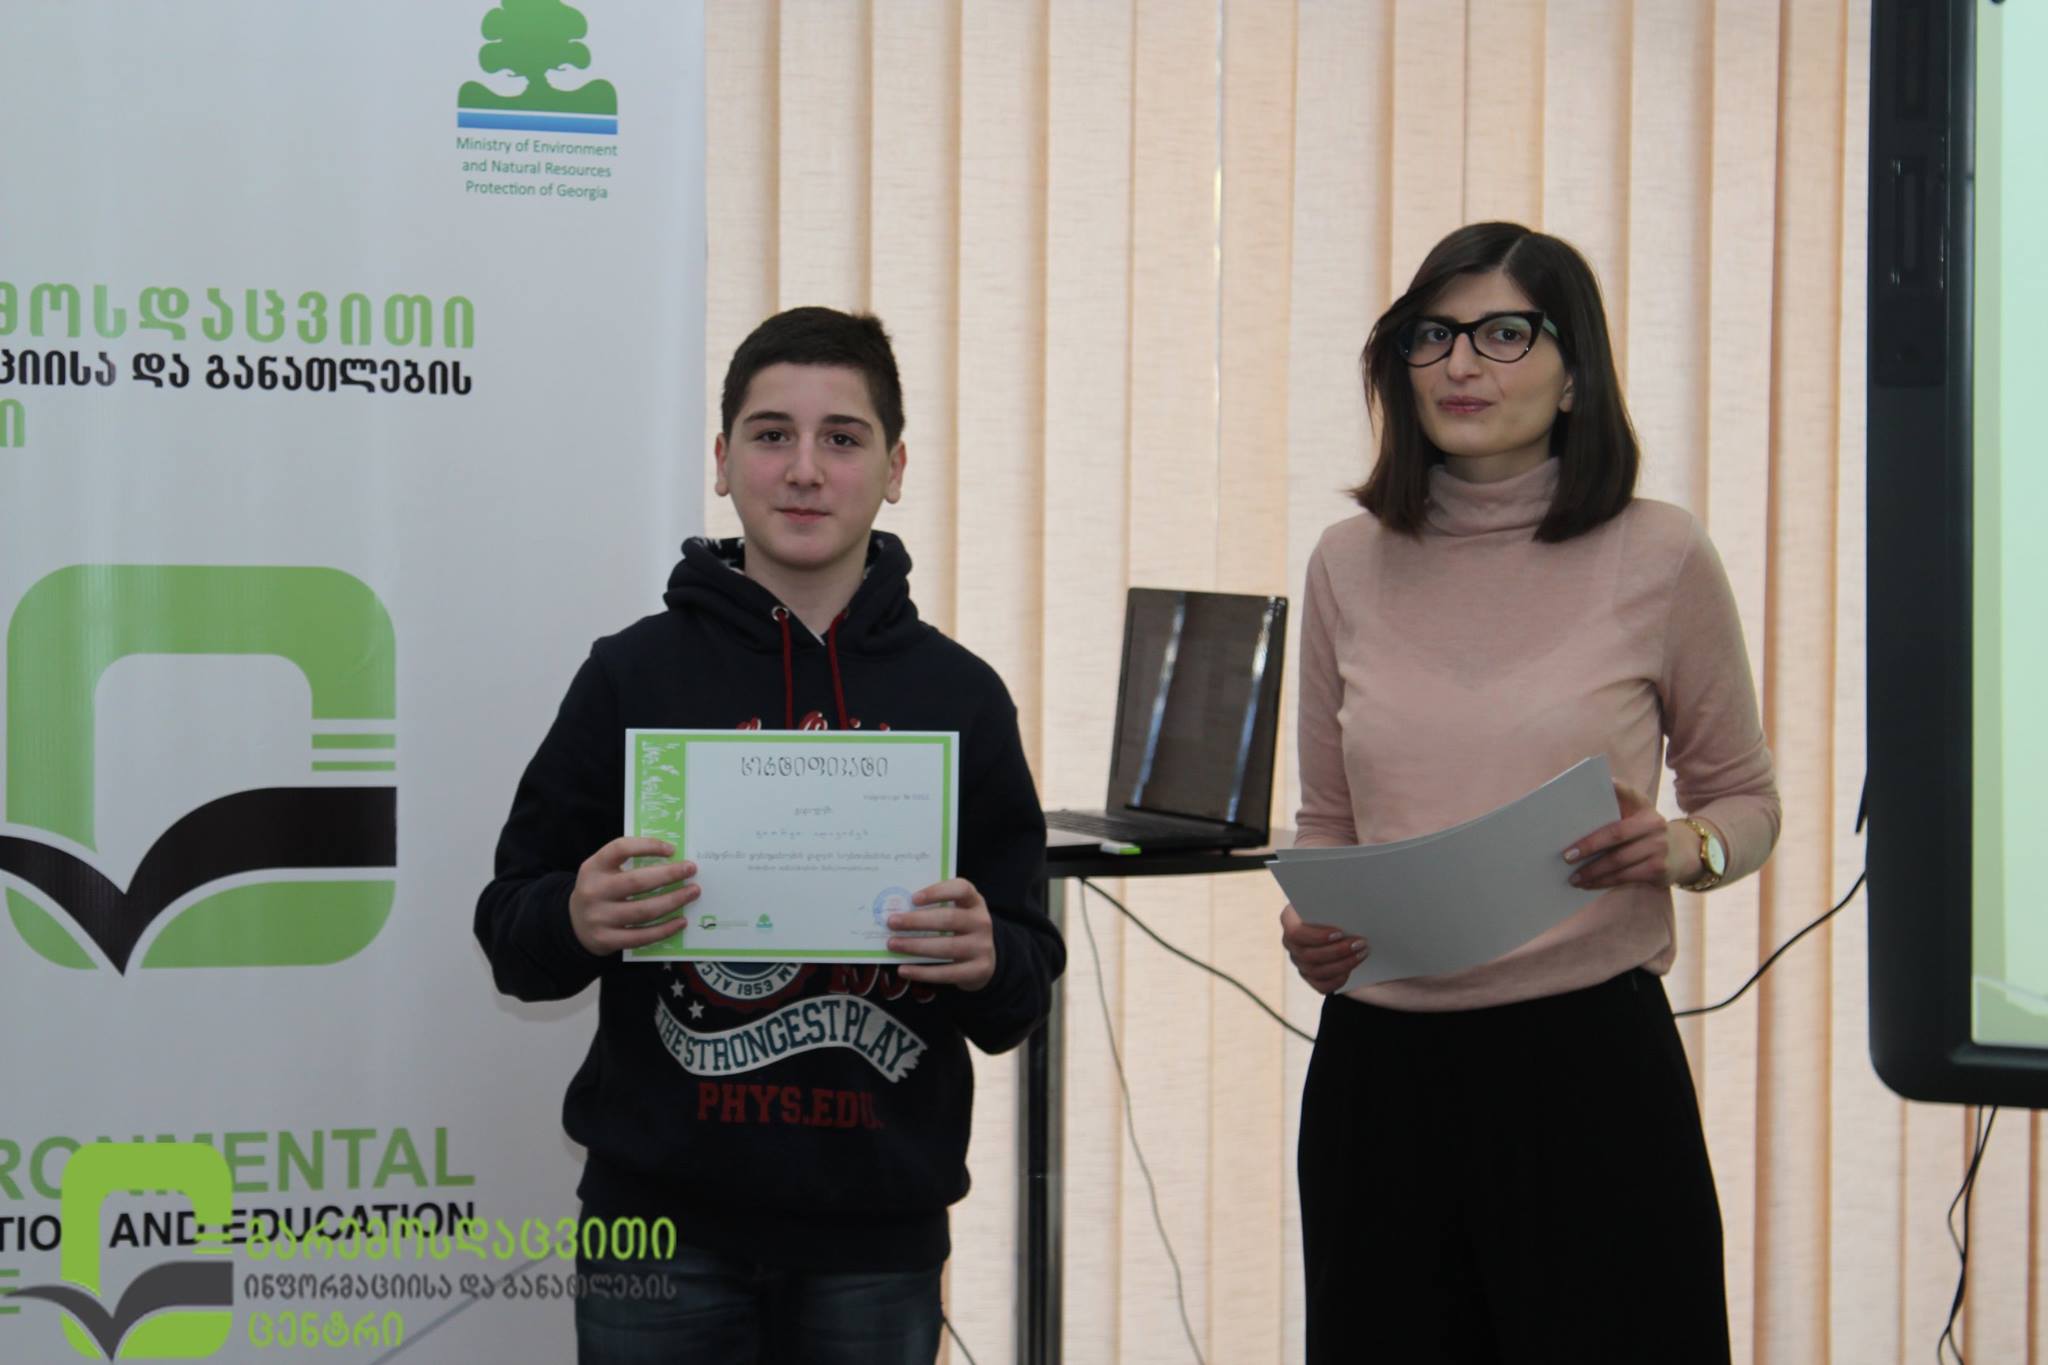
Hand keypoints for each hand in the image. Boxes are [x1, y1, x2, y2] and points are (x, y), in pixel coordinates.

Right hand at [569, 837, 698, 954]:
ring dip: (673, 901)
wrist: (574, 923)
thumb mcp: (604, 870)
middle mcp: (594, 891)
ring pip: (644, 910)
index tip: (672, 849)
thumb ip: (629, 863)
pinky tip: (681, 921)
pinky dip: (665, 929)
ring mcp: (599, 917)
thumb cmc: (601, 890)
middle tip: (691, 870)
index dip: (648, 846)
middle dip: (669, 875)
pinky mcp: (606, 940)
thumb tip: (673, 859)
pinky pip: (642, 936)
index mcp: (594, 867)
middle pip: (637, 881)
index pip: (621, 848)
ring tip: (692, 892)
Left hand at [889, 879, 996, 990]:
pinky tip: (903, 970)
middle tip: (891, 922)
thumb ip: (932, 908)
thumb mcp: (953, 912)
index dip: (937, 892)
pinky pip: (947, 972)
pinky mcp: (980, 970)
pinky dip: (922, 972)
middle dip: (916, 921)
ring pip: (947, 947)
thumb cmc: (957, 930)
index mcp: (974, 901)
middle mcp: (982, 922)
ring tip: (892, 944)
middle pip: (949, 919)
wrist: (984, 960)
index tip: (913, 898)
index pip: (961, 889)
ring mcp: (983, 947)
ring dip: (916, 946)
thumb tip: (895, 911)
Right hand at [1280, 902, 1368, 994]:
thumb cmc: (1338, 905)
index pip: (1295, 932)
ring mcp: (1299, 961)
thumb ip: (1334, 902)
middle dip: (1337, 951)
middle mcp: (1291, 942)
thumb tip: (1350, 904)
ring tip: (1362, 954)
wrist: (1343, 919)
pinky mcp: (1310, 976)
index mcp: (1290, 919)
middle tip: (1360, 943)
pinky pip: (1321, 985)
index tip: (1340, 933)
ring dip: (1342, 964)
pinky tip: (1351, 971)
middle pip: (1307, 954)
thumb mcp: (1333, 899)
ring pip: (1315, 970)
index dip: (1317, 936)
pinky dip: (1337, 980)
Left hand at [1562, 781, 1694, 890]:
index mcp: (1643, 805)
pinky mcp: (1658, 868)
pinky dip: (1603, 882)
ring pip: (1618, 861)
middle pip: (1615, 834)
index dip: (1613, 789)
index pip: (1625, 794)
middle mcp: (1654, 823)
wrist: (1682, 852)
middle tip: (1566, 856)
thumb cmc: (1643, 831)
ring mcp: (1659, 846)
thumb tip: (1574, 813)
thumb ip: (1613, 807)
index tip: (1592, 788)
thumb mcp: (1635, 814)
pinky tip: (1588, 884)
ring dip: (1592, 871)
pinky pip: (1624, 877)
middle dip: (1588, 846)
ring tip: (1573, 878)